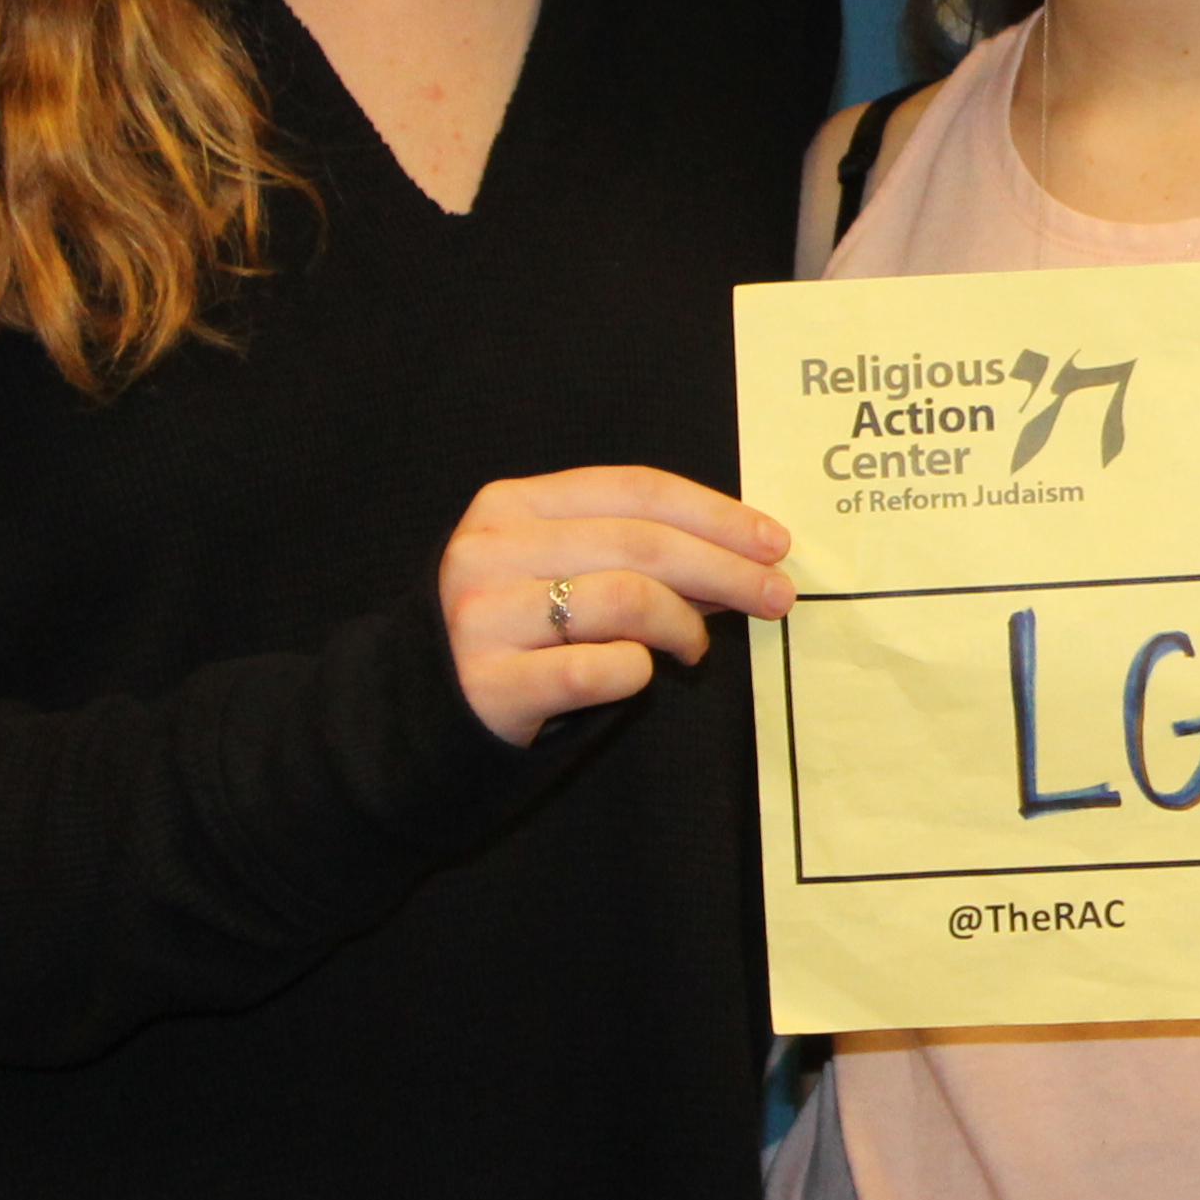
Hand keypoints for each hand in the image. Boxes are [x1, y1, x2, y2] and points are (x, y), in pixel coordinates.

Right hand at [440, 468, 794, 747]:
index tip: (773, 541)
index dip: (715, 512)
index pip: (635, 489)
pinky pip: (602, 668)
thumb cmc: (516, 630)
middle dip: (725, 569)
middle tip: (776, 596)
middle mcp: (490, 550)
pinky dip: (640, 669)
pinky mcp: (490, 683)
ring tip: (695, 648)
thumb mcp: (562, 569)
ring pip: (626, 598)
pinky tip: (643, 673)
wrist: (423, 710)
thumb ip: (635, 553)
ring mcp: (484, 616)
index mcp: (512, 505)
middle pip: (641, 543)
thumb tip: (743, 554)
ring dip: (685, 624)